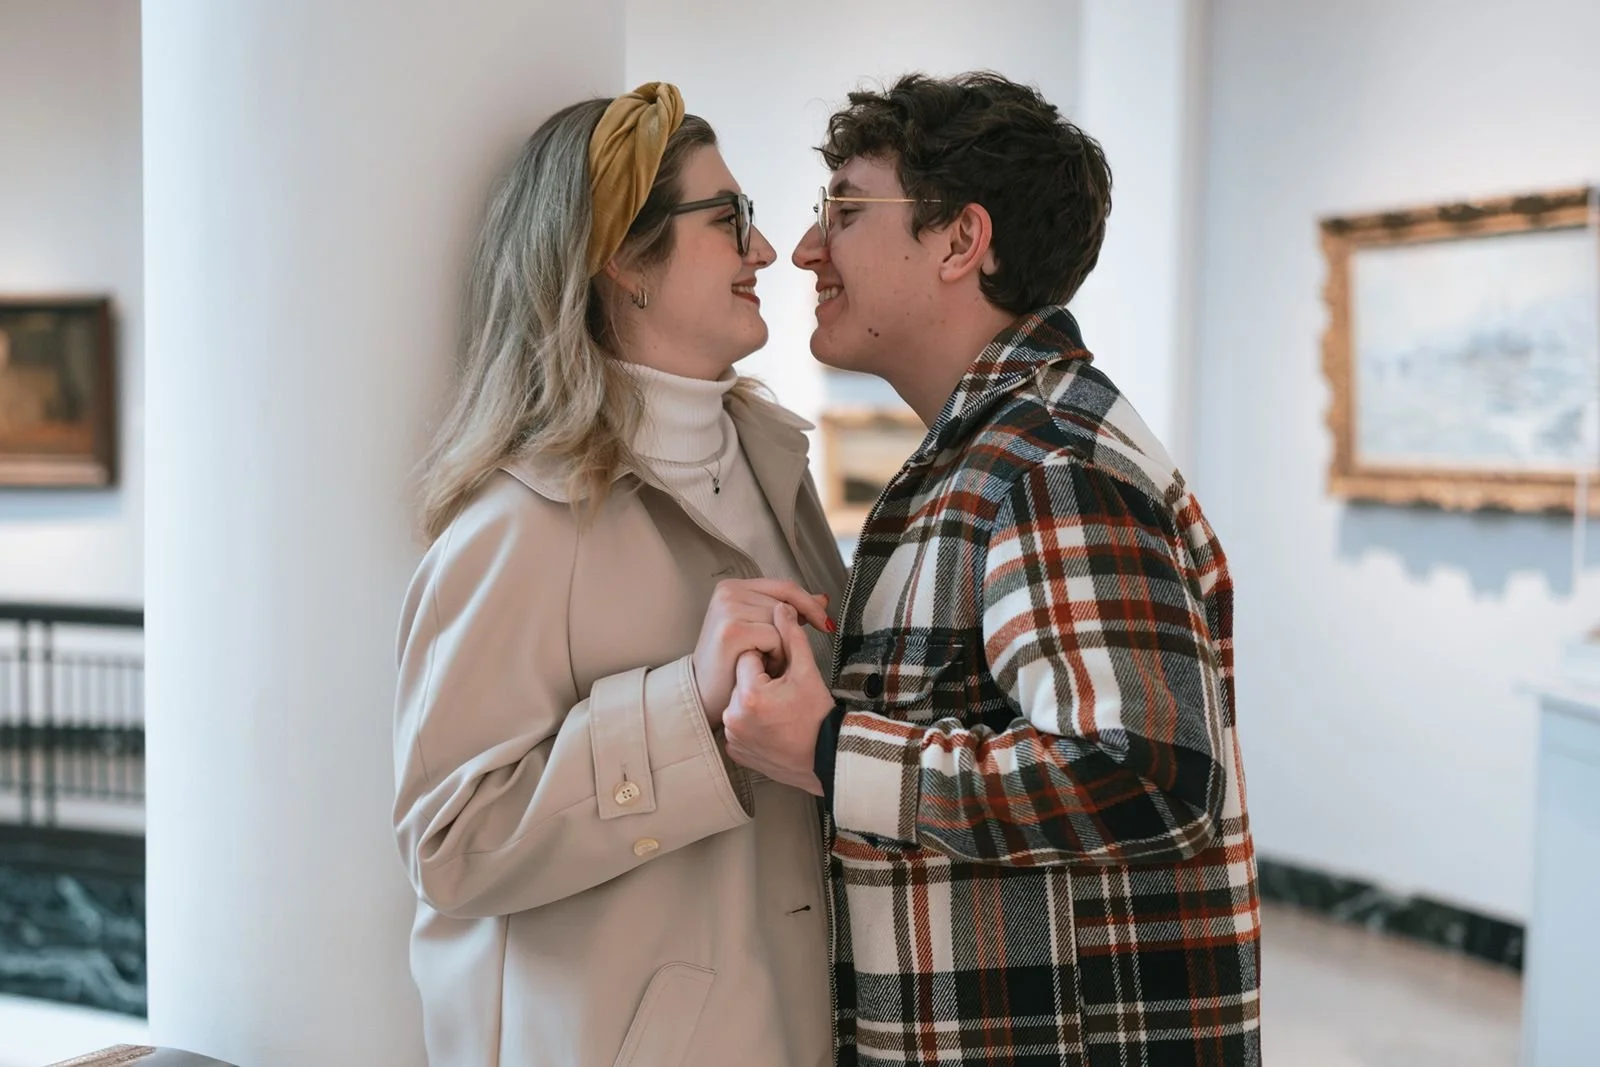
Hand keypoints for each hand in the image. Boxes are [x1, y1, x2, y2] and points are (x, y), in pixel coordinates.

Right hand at [693, 579, 831, 726]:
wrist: (706, 693)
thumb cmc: (732, 664)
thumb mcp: (761, 629)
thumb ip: (787, 612)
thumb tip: (822, 598)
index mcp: (734, 587)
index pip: (786, 587)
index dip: (809, 604)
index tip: (825, 623)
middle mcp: (729, 592)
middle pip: (786, 605)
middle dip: (790, 634)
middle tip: (773, 656)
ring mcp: (728, 608)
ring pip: (782, 621)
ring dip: (781, 647)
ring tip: (763, 661)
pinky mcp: (732, 629)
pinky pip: (775, 637)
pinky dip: (775, 655)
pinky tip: (760, 665)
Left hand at [724, 604, 835, 795]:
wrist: (825, 758)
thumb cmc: (818, 718)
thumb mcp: (807, 672)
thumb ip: (792, 635)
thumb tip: (782, 607)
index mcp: (749, 694)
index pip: (750, 656)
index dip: (770, 661)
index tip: (783, 676)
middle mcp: (734, 717)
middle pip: (742, 679)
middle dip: (760, 680)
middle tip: (784, 696)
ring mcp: (733, 736)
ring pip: (738, 701)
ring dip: (754, 700)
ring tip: (779, 712)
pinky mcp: (735, 750)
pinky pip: (737, 725)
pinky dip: (750, 723)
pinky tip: (771, 726)